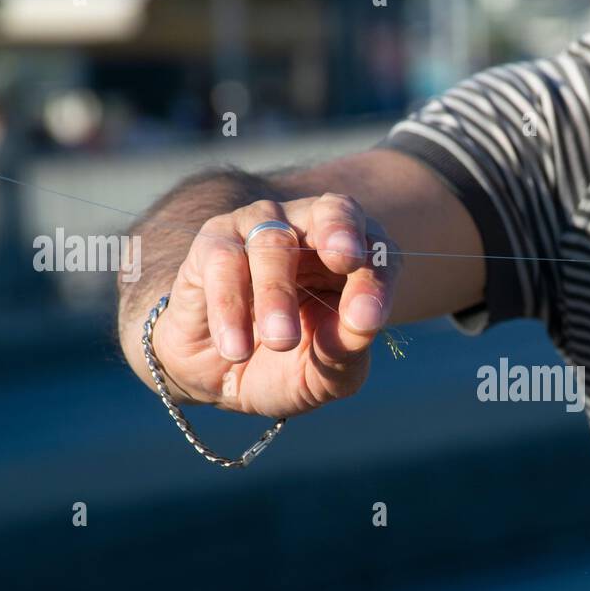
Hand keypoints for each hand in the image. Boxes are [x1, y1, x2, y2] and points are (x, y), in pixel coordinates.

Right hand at [150, 194, 400, 417]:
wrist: (222, 380)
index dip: (375, 279)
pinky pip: (223, 259)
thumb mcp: (329, 373)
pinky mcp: (212, 244)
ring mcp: (259, 229)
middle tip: (345, 261)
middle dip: (339, 232)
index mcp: (353, 258)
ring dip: (277, 292)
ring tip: (280, 341)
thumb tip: (363, 319)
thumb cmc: (288, 366)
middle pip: (332, 211)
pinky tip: (235, 349)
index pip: (378, 252)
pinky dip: (230, 305)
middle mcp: (309, 228)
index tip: (367, 318)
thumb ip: (348, 346)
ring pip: (271, 240)